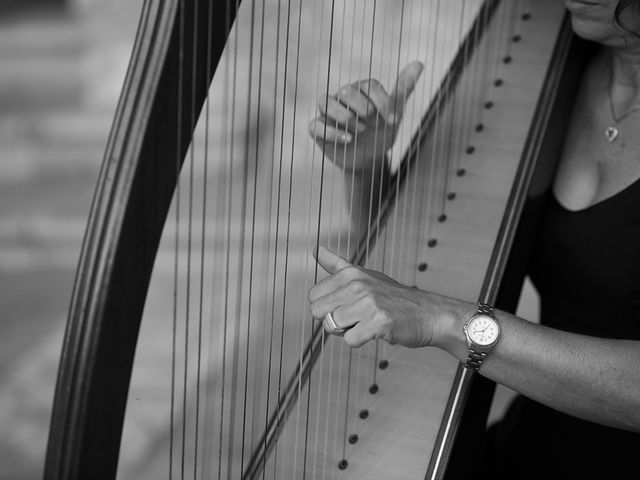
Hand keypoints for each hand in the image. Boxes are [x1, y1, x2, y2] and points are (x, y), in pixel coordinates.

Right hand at [308, 61, 422, 172]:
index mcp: (361, 89)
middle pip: (346, 91)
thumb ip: (403, 89)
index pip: (368, 85)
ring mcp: (328, 113)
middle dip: (361, 106)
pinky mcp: (318, 130)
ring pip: (325, 102)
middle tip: (372, 122)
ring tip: (360, 130)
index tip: (393, 120)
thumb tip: (420, 62)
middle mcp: (342, 97)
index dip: (382, 101)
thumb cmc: (380, 134)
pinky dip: (331, 132)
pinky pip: (315, 125)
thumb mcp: (394, 114)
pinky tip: (348, 139)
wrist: (369, 160)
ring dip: (343, 116)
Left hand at [308, 246, 451, 347]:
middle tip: (355, 317)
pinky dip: (361, 340)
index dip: (328, 306)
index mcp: (350, 273)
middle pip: (317, 312)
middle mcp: (357, 285)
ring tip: (367, 322)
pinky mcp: (378, 322)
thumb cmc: (394, 297)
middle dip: (333, 319)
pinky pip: (350, 340)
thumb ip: (336, 264)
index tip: (347, 305)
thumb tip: (316, 248)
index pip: (313, 296)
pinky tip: (375, 331)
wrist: (428, 314)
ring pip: (332, 326)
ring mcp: (368, 303)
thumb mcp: (364, 275)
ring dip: (348, 330)